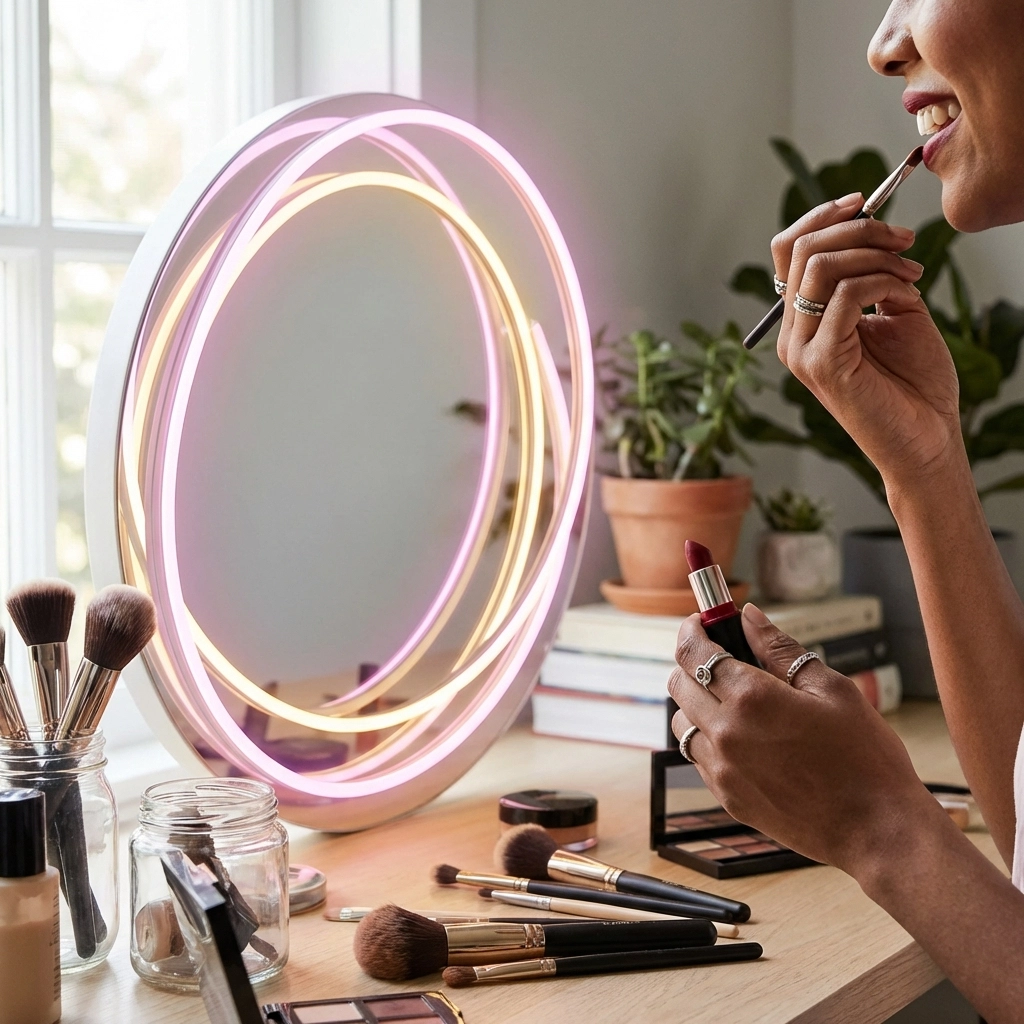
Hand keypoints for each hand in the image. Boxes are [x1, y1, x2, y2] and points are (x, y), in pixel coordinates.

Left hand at [668, 604, 941, 874]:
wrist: (878, 832)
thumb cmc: (865, 758)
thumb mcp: (832, 690)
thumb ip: (781, 649)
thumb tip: (749, 617)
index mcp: (751, 699)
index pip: (694, 652)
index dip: (692, 630)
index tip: (701, 622)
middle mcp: (727, 733)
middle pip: (678, 683)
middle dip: (692, 662)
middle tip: (721, 657)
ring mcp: (723, 770)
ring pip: (682, 722)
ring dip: (696, 703)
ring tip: (732, 700)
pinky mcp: (727, 797)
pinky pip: (698, 756)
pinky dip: (708, 738)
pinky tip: (743, 736)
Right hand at [773, 194, 961, 484]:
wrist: (928, 440)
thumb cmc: (915, 384)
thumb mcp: (896, 313)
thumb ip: (874, 276)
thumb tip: (871, 230)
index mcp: (803, 322)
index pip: (789, 251)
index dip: (823, 216)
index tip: (866, 202)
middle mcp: (793, 335)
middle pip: (798, 250)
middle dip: (856, 228)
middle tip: (903, 238)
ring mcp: (802, 351)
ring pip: (817, 268)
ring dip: (873, 254)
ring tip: (912, 270)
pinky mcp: (821, 365)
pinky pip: (842, 297)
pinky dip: (880, 281)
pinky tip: (908, 294)